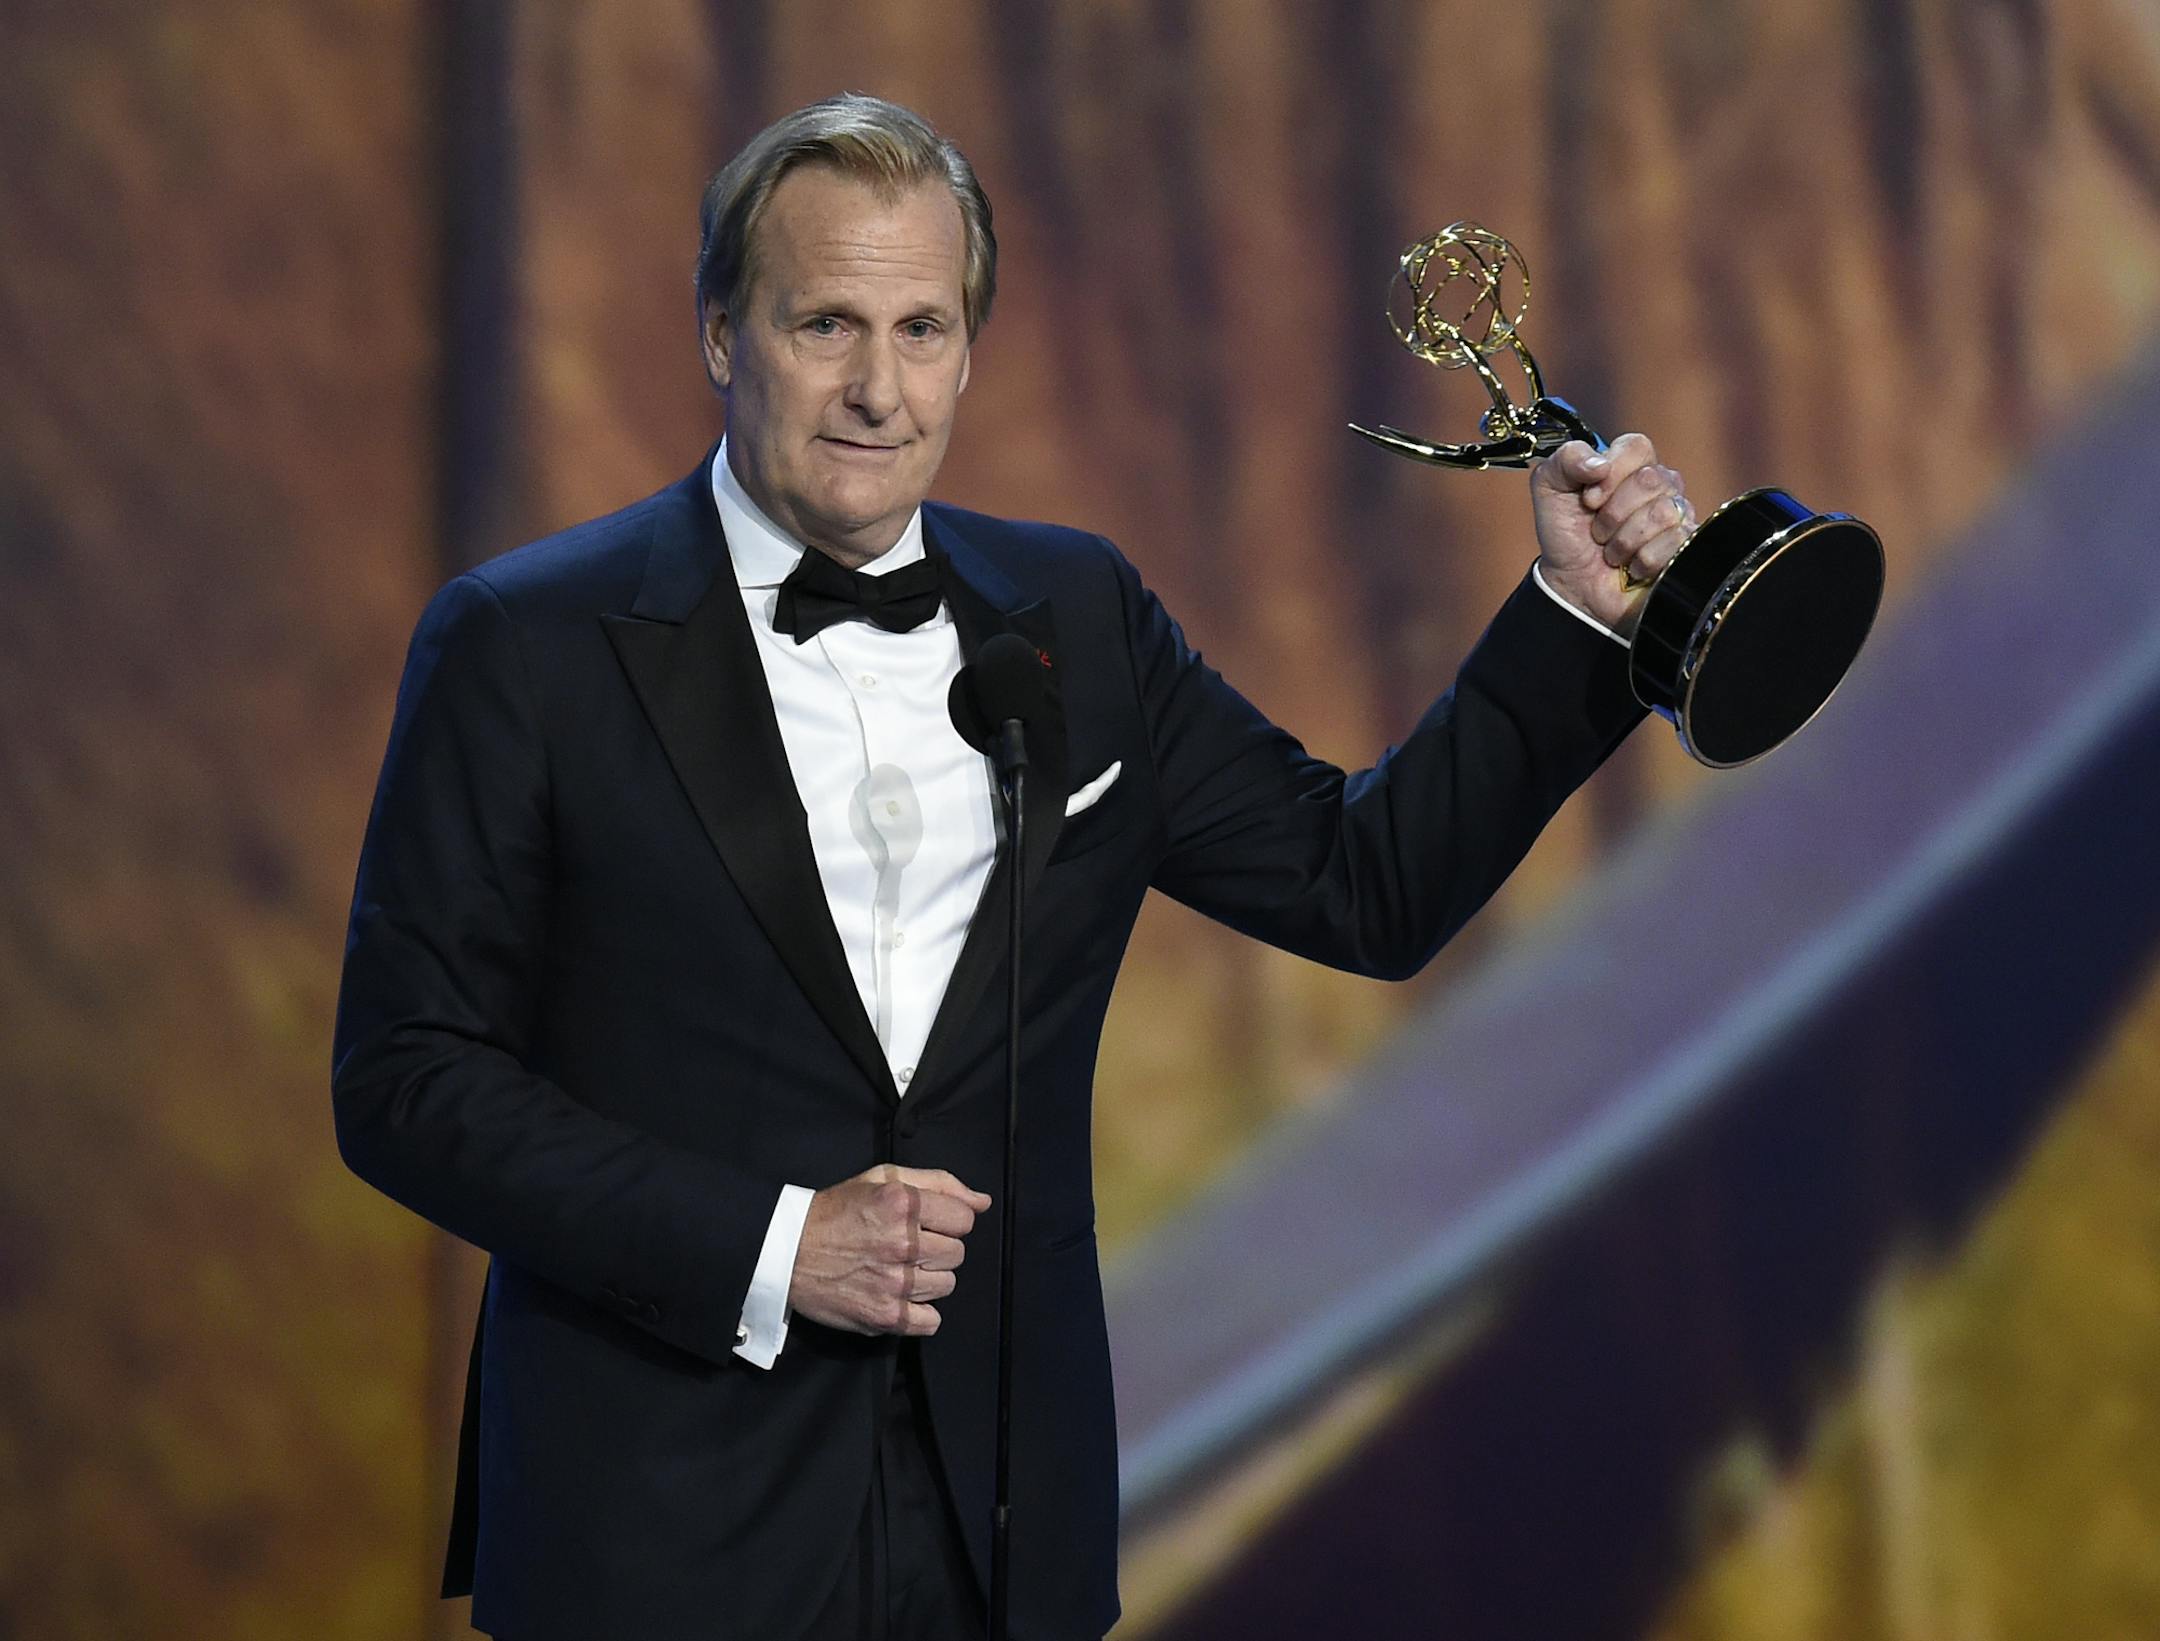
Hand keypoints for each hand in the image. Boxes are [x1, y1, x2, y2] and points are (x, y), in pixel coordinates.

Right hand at [787, 1164, 990, 1336]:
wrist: (787, 1253)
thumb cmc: (837, 1211)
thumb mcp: (883, 1178)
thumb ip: (939, 1183)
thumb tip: (983, 1202)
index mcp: (903, 1204)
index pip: (964, 1219)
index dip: (948, 1220)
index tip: (927, 1223)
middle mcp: (902, 1243)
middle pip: (957, 1254)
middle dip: (937, 1249)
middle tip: (908, 1247)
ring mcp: (894, 1283)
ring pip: (946, 1285)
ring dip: (928, 1279)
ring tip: (899, 1270)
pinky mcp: (884, 1316)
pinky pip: (931, 1322)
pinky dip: (920, 1314)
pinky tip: (900, 1298)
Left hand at [1530, 432, 1694, 636]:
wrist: (1572, 586)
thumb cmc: (1566, 535)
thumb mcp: (1549, 489)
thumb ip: (1566, 459)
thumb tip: (1599, 463)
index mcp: (1629, 465)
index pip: (1637, 446)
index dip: (1611, 473)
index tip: (1589, 499)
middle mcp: (1658, 486)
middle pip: (1651, 480)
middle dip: (1613, 513)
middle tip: (1598, 531)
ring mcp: (1675, 515)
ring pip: (1663, 512)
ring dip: (1624, 540)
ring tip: (1612, 551)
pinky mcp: (1686, 546)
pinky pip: (1675, 541)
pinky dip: (1643, 560)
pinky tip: (1632, 566)